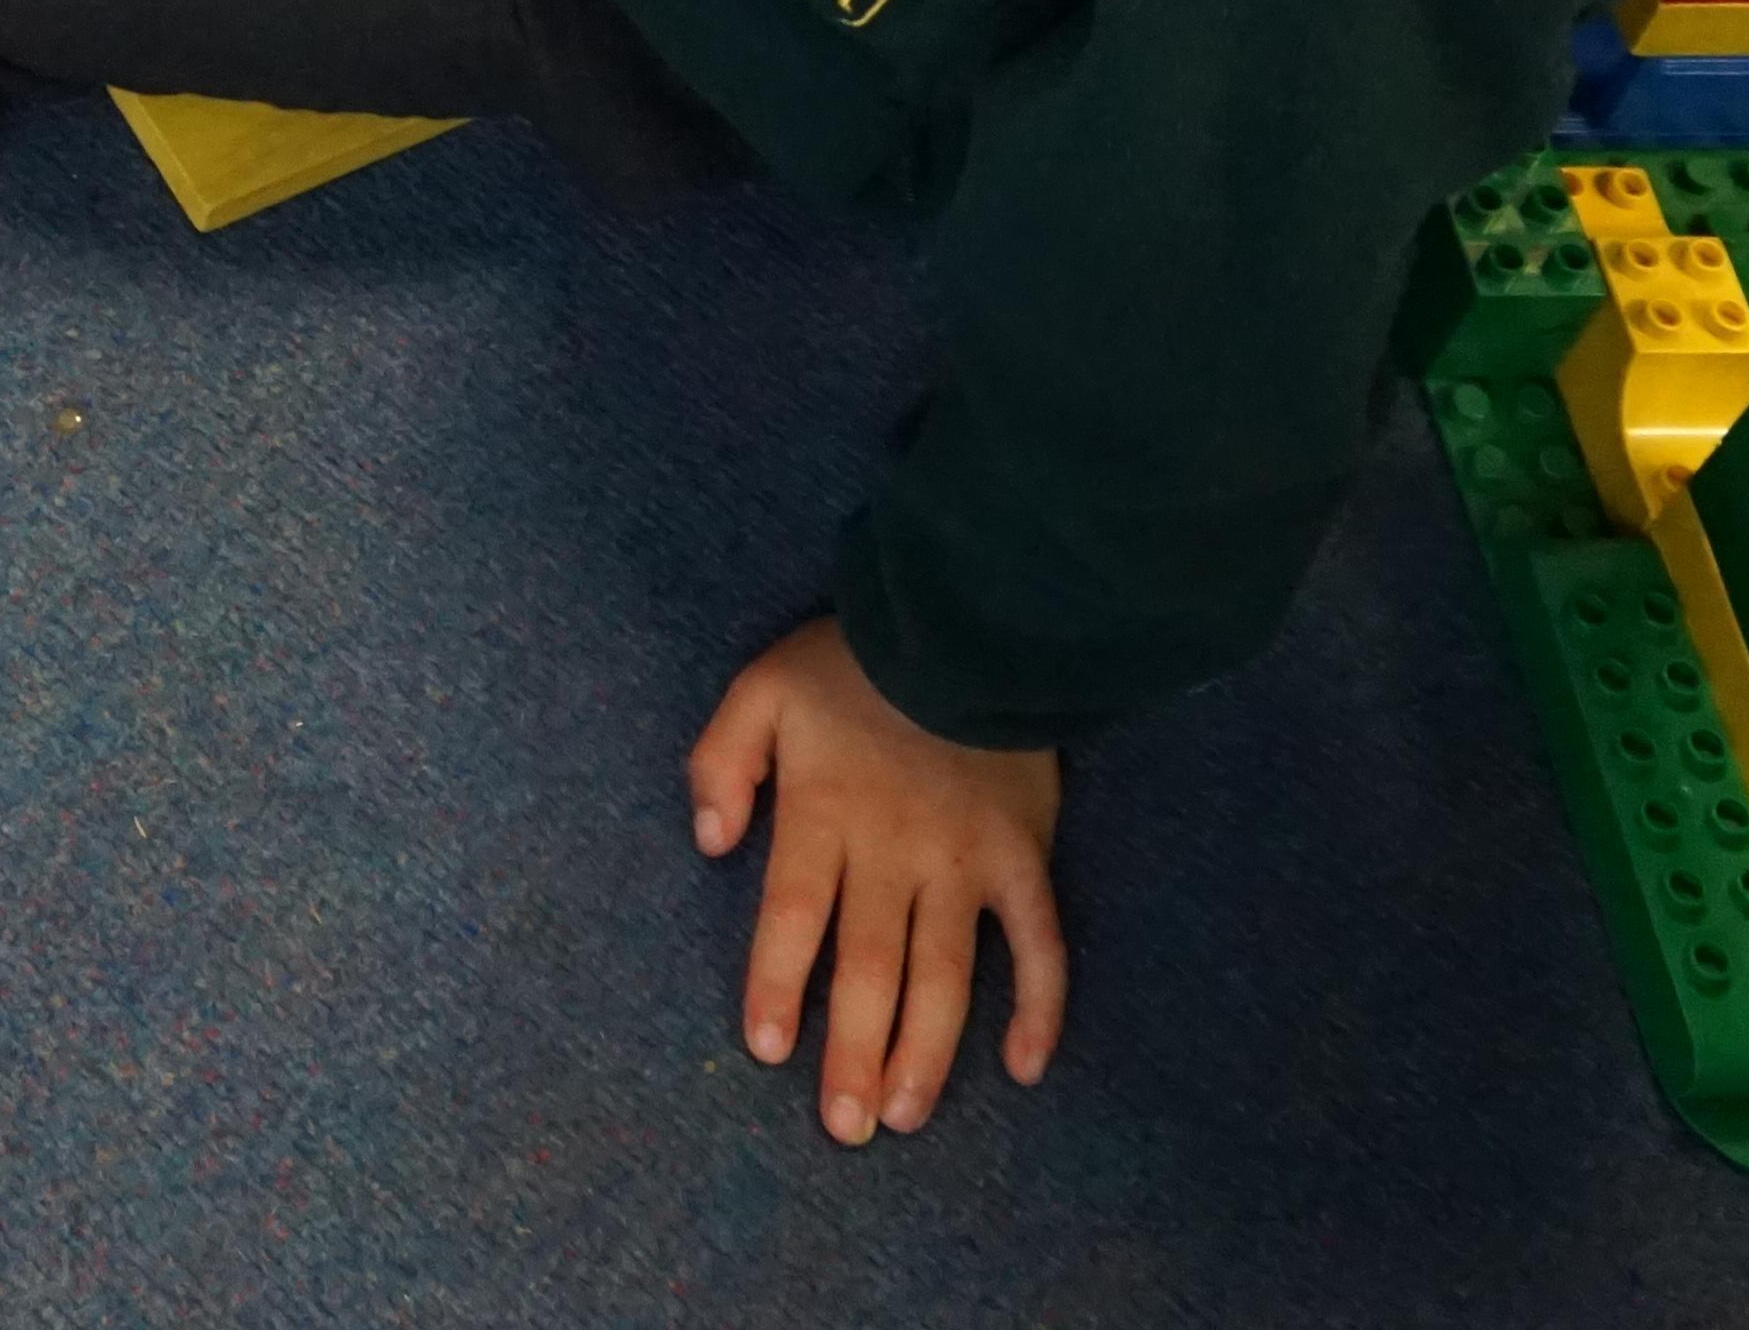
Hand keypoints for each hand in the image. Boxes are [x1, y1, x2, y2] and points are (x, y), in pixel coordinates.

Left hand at [687, 615, 1068, 1143]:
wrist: (968, 622)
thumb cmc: (853, 659)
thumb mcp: (760, 688)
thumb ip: (722, 762)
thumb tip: (709, 842)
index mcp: (825, 814)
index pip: (794, 915)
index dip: (777, 983)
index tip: (769, 1050)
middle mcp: (894, 852)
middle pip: (870, 967)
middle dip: (853, 1051)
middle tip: (844, 1127)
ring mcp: (965, 862)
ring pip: (946, 974)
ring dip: (927, 1051)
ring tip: (904, 1115)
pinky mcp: (1023, 858)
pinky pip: (1039, 943)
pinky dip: (1039, 1005)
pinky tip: (1026, 1065)